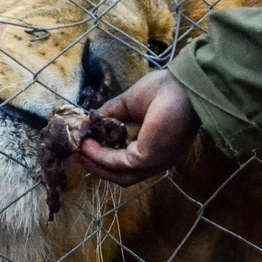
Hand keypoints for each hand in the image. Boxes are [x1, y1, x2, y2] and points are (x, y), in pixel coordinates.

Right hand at [75, 70, 199, 186]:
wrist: (183, 85)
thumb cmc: (164, 90)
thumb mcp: (129, 104)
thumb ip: (111, 115)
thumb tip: (88, 122)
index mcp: (158, 148)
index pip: (130, 162)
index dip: (106, 157)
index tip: (86, 145)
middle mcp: (158, 160)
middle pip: (122, 175)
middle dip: (97, 166)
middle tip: (78, 154)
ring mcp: (154, 162)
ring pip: (119, 174)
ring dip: (96, 164)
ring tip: (79, 151)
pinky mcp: (147, 158)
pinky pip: (117, 162)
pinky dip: (99, 156)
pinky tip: (88, 146)